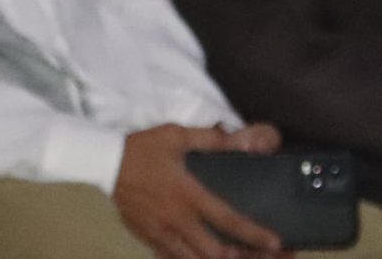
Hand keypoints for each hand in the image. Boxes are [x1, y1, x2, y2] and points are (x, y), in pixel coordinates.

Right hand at [112, 123, 284, 258]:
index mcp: (188, 195)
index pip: (228, 219)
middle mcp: (178, 220)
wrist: (105, 161)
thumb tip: (240, 139)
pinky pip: (172, 257)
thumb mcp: (176, 135)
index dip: (254, 234)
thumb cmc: (143, 148)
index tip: (276, 244)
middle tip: (260, 257)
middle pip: (214, 252)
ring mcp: (162, 233)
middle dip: (241, 258)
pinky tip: (199, 256)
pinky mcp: (148, 237)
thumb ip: (210, 140)